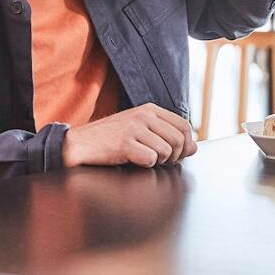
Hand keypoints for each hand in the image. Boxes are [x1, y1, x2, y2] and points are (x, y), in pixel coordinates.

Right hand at [62, 104, 198, 168]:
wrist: (80, 143)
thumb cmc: (111, 138)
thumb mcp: (140, 129)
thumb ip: (166, 135)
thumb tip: (194, 148)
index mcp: (150, 109)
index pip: (184, 125)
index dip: (186, 144)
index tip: (178, 155)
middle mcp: (144, 115)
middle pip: (179, 140)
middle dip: (174, 156)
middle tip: (160, 160)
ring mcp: (134, 128)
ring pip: (166, 151)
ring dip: (158, 161)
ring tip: (144, 158)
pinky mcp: (125, 143)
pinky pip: (150, 159)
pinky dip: (145, 165)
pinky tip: (134, 160)